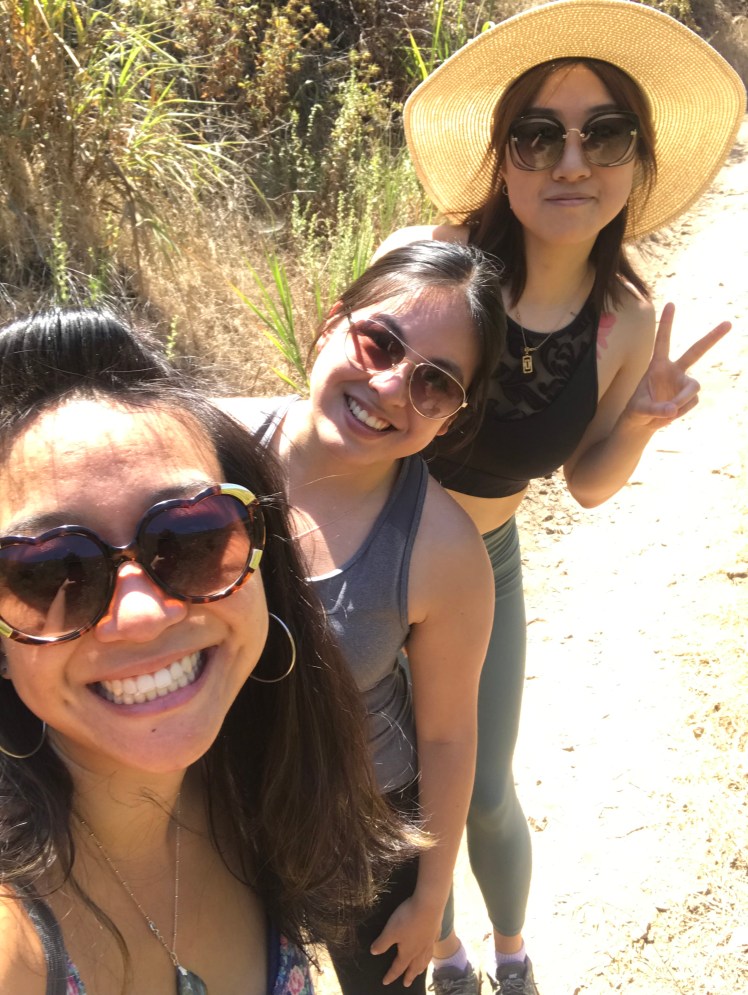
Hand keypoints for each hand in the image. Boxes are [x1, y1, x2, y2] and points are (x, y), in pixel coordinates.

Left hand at [370, 895, 441, 986]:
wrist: (429, 904)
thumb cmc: (408, 918)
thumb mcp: (390, 931)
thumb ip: (382, 943)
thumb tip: (374, 953)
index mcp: (408, 952)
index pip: (398, 968)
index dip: (391, 975)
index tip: (385, 982)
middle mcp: (420, 950)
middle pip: (414, 967)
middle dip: (409, 976)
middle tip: (406, 984)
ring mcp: (429, 942)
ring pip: (424, 959)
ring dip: (421, 968)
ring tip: (419, 972)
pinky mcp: (435, 932)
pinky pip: (432, 948)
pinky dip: (430, 954)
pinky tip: (430, 950)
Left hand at [624, 302, 730, 429]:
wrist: (643, 422)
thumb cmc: (637, 410)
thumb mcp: (638, 410)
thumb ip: (654, 408)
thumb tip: (672, 409)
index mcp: (657, 366)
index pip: (662, 341)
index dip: (667, 324)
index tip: (671, 303)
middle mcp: (674, 370)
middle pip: (696, 351)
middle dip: (712, 338)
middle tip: (728, 323)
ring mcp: (683, 383)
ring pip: (693, 388)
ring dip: (682, 401)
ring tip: (666, 412)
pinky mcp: (690, 396)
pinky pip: (691, 403)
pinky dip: (681, 411)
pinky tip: (670, 415)